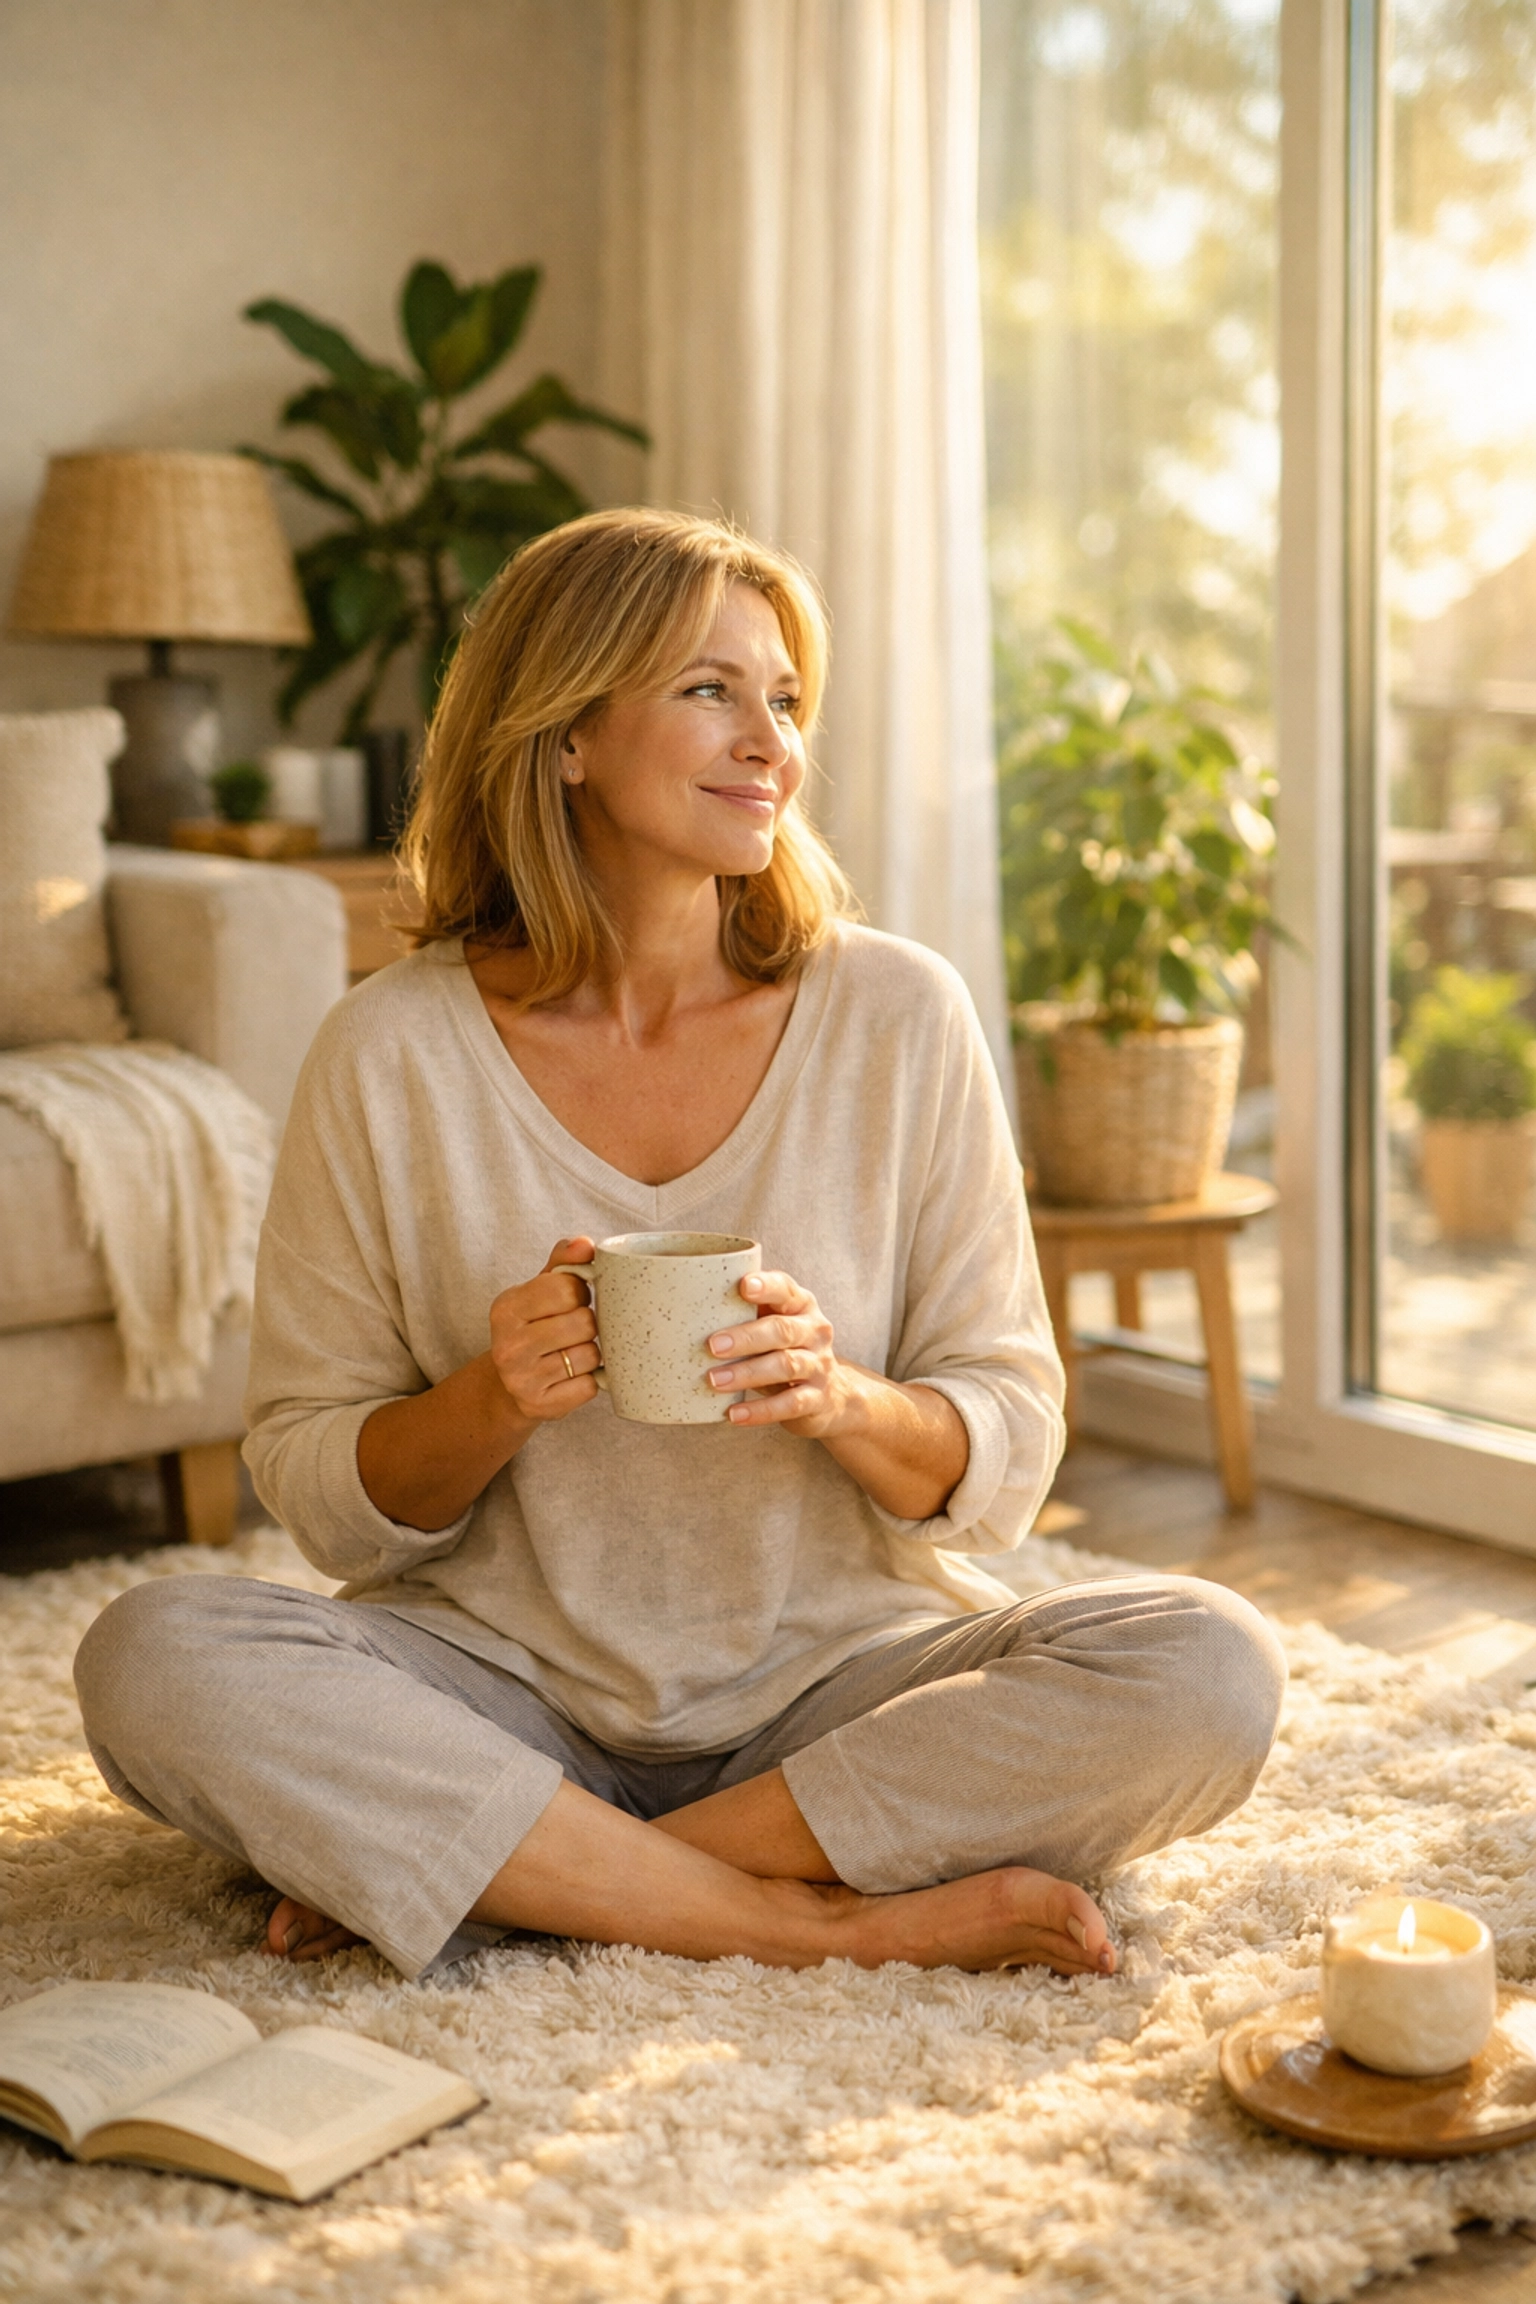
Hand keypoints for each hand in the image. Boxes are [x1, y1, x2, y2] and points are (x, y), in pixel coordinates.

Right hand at [488, 1237, 603, 1423]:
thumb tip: (585, 1244)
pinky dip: (589, 1381)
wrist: (509, 1385)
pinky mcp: (539, 1406)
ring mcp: (521, 1379)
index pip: (567, 1288)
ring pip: (590, 1355)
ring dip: (590, 1353)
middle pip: (584, 1323)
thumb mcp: (541, 1289)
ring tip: (571, 1352)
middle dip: (588, 1324)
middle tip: (574, 1329)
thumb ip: (564, 1261)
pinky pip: (589, 1386)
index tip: (572, 1300)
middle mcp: (507, 1344)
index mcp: (506, 1307)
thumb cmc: (534, 1326)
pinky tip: (571, 1377)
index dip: (580, 1292)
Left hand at [706, 1268, 852, 1438]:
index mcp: (800, 1305)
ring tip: (715, 1381)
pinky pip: (789, 1404)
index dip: (766, 1286)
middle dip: (746, 1337)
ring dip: (747, 1373)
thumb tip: (682, 1305)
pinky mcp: (817, 1398)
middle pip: (782, 1330)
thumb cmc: (783, 1350)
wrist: (829, 1395)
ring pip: (786, 1365)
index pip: (785, 1289)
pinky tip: (734, 1413)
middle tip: (712, 1345)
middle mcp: (815, 1331)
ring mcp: (819, 1365)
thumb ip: (743, 1313)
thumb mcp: (771, 1326)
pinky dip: (760, 1411)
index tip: (743, 1286)